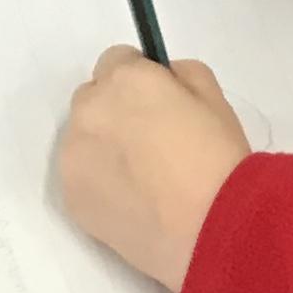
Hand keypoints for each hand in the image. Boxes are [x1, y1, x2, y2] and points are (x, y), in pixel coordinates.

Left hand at [57, 51, 250, 290]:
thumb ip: (181, 75)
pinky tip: (135, 203)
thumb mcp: (216, 99)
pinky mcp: (72, 198)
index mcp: (126, 79)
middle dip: (116, 112)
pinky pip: (82, 179)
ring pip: (84, 140)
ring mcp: (74, 157)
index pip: (116, 60)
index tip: (158, 104)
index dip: (139, 80)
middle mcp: (89, 110)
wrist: (212, 232)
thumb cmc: (221, 162)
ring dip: (104, 148)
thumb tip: (163, 80)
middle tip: (152, 144)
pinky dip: (101, 185)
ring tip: (145, 180)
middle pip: (93, 99)